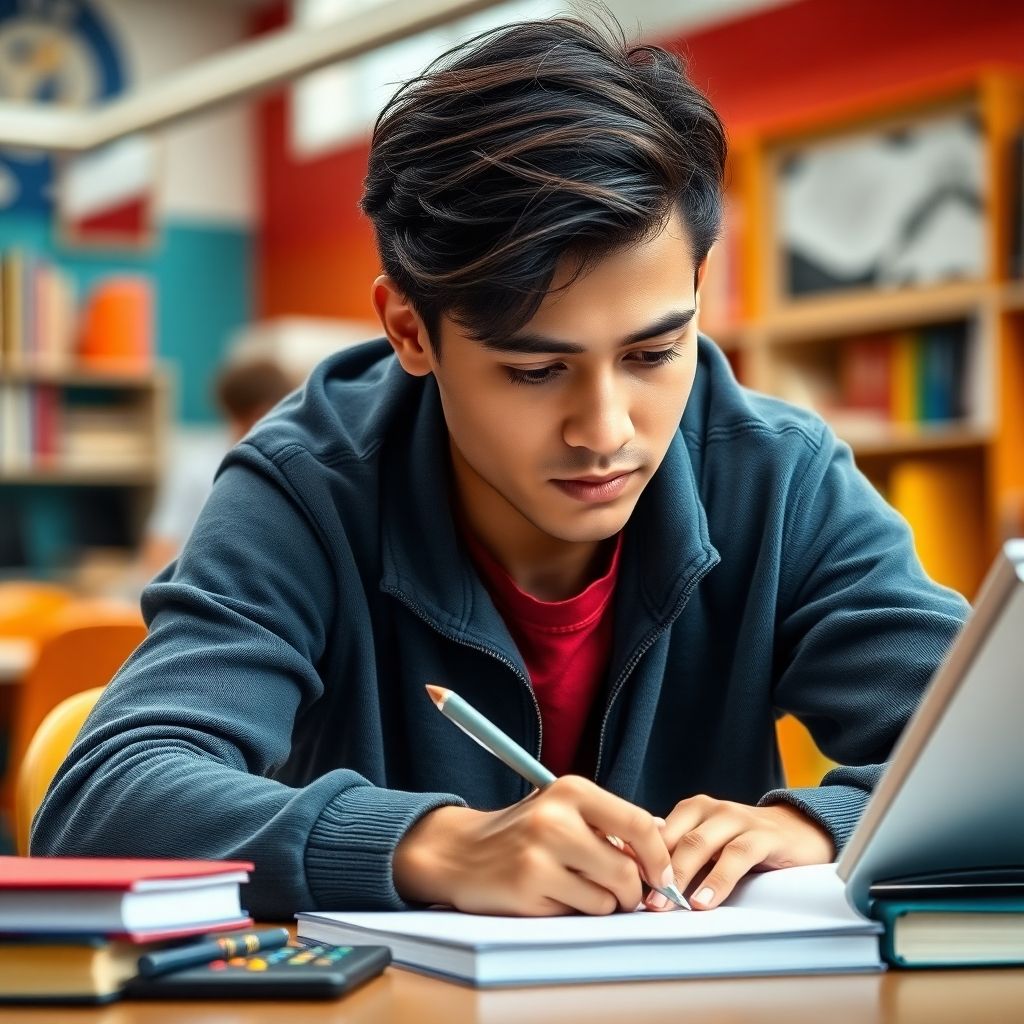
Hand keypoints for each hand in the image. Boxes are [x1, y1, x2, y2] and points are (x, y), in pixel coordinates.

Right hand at [393, 775, 674, 915]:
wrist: (460, 851)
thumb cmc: (523, 833)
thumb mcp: (564, 811)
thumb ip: (609, 823)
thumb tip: (666, 839)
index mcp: (571, 790)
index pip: (638, 823)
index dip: (659, 856)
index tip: (663, 875)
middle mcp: (556, 817)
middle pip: (627, 869)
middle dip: (633, 891)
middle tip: (624, 894)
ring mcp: (540, 853)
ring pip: (607, 897)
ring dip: (602, 903)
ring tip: (577, 889)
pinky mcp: (529, 887)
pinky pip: (579, 912)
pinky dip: (575, 911)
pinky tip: (552, 895)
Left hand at [648, 795, 834, 911]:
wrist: (800, 831)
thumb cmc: (745, 844)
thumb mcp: (711, 847)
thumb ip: (681, 856)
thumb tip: (640, 880)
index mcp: (692, 810)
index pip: (657, 832)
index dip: (639, 857)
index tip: (624, 883)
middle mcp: (711, 809)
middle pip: (674, 838)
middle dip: (655, 870)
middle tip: (643, 901)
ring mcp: (737, 818)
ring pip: (700, 844)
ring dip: (682, 875)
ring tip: (668, 904)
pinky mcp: (763, 835)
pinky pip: (736, 856)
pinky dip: (717, 880)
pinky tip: (705, 902)